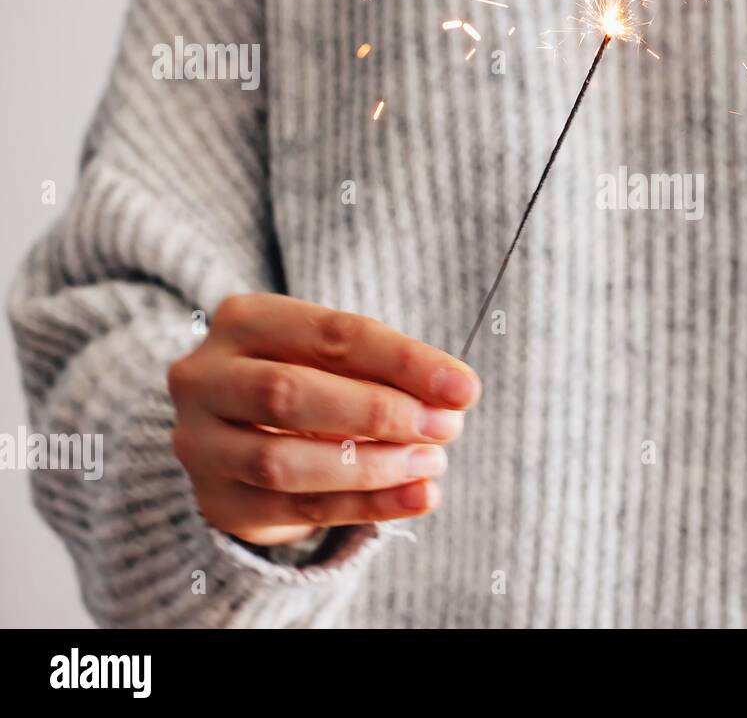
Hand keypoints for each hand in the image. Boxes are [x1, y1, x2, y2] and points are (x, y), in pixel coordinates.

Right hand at [167, 293, 480, 545]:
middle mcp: (205, 378)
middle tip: (445, 427)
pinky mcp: (217, 499)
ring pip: (282, 462)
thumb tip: (453, 395)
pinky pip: (295, 510)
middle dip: (379, 413)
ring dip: (370, 466)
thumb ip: (385, 370)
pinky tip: (416, 498)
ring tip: (431, 464)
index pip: (330, 336)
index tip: (463, 387)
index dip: (402, 362)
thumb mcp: (338, 357)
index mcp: (244, 320)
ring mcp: (200, 443)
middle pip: (289, 394)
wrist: (241, 430)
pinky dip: (365, 506)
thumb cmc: (308, 377)